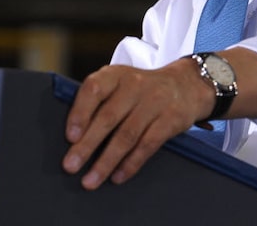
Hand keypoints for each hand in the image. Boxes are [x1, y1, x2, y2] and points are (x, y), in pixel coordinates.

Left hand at [62, 59, 211, 189]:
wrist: (186, 85)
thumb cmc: (142, 90)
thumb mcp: (121, 84)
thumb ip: (99, 102)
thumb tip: (72, 139)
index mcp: (117, 75)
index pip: (95, 89)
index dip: (80, 113)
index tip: (70, 137)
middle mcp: (136, 85)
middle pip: (109, 117)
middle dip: (87, 145)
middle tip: (71, 166)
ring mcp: (156, 101)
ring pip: (127, 135)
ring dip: (107, 161)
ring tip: (90, 180)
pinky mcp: (172, 118)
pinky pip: (148, 144)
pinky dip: (131, 163)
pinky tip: (118, 176)